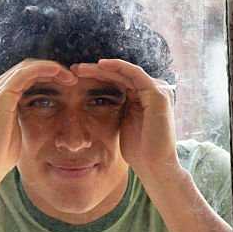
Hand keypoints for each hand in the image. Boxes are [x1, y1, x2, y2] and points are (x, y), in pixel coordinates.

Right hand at [0, 59, 77, 189]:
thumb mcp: (16, 129)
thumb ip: (24, 115)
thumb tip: (41, 112)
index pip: (25, 76)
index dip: (47, 76)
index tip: (67, 84)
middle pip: (27, 68)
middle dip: (52, 70)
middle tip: (73, 78)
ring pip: (27, 67)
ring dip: (51, 68)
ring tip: (70, 76)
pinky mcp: (0, 96)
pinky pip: (25, 74)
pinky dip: (43, 70)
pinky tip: (59, 73)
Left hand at [71, 59, 178, 181]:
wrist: (153, 166)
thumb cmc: (139, 151)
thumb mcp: (122, 124)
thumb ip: (117, 108)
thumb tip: (97, 101)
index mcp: (144, 97)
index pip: (119, 80)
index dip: (98, 77)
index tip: (75, 78)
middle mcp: (153, 91)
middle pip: (121, 74)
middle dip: (96, 70)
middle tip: (74, 69)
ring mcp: (157, 91)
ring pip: (125, 71)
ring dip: (102, 67)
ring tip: (81, 68)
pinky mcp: (157, 94)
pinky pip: (134, 73)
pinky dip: (118, 67)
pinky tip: (101, 65)